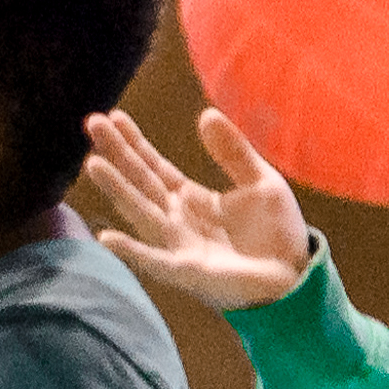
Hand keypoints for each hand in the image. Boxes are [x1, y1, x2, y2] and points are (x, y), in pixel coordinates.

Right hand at [78, 109, 313, 310]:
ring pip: (142, 212)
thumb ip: (233, 152)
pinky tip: (107, 238)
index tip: (113, 116)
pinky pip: (155, 260)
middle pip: (140, 182)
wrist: (296, 275)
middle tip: (92, 123)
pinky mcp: (188, 271)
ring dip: (117, 189)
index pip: (154, 166)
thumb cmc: (276, 231)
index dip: (135, 142)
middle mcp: (176, 219)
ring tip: (93, 163)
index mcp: (191, 198)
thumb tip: (206, 114)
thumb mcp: (260, 180)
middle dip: (117, 154)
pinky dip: (132, 251)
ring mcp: (178, 245)